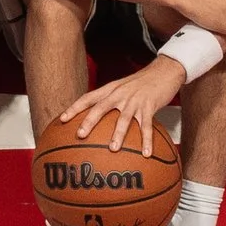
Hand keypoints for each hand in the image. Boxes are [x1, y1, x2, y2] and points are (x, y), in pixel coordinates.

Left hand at [60, 56, 181, 152]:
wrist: (164, 71)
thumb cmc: (141, 82)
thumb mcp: (122, 87)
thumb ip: (109, 99)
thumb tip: (96, 117)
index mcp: (110, 89)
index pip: (88, 98)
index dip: (74, 108)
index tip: (62, 119)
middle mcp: (120, 94)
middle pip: (101, 108)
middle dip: (89, 121)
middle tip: (80, 135)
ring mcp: (135, 100)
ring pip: (123, 119)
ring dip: (118, 135)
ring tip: (112, 149)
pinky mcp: (150, 106)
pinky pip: (147, 126)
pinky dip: (147, 141)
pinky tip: (146, 154)